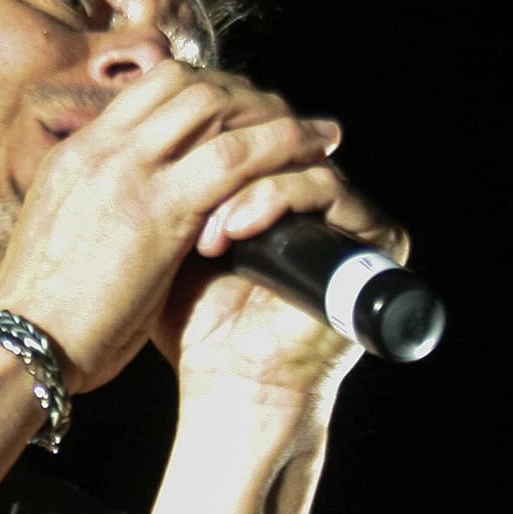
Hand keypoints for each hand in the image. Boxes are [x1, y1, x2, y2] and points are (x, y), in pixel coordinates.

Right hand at [0, 61, 355, 394]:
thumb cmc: (42, 313)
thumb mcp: (63, 237)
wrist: (19, 344)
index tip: (237, 114)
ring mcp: (129, 173)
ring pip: (215, 107)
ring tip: (313, 135)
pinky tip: (310, 156)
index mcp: (76, 155)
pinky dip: (279, 148)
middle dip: (243, 94)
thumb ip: (96, 208)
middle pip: (187, 84)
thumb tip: (129, 213)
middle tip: (283, 117)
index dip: (204, 91)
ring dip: (271, 114)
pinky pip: (234, 158)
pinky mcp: (161, 211)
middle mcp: (102, 149)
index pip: (149, 90)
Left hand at [159, 150, 409, 417]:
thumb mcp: (174, 244)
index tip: (157, 166)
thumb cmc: (197, 324)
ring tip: (207, 233)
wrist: (233, 385)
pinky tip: (234, 231)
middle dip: (221, 157)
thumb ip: (171, 188)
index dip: (204, 136)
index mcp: (273, 188)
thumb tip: (136, 131)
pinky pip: (327, 189)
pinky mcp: (376, 237)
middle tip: (181, 187)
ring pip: (297, 156)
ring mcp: (347, 213)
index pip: (247, 127)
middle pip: (272, 133)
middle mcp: (315, 195)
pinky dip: (276, 200)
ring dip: (243, 187)